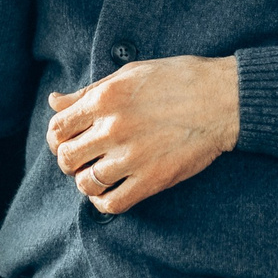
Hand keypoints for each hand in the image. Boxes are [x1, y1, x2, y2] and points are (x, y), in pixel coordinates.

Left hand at [45, 55, 238, 214]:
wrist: (223, 99)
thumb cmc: (178, 79)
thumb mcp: (129, 74)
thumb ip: (88, 91)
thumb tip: (54, 101)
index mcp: (105, 99)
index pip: (58, 128)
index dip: (57, 137)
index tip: (67, 140)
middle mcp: (113, 128)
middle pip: (67, 158)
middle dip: (69, 160)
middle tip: (82, 158)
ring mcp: (132, 157)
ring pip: (85, 183)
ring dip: (85, 181)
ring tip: (97, 174)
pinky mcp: (152, 179)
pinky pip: (112, 204)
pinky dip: (103, 203)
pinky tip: (109, 192)